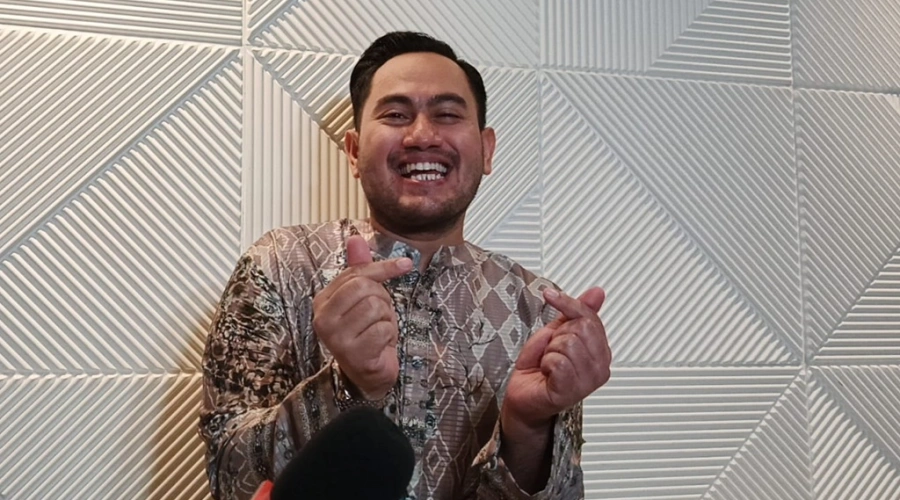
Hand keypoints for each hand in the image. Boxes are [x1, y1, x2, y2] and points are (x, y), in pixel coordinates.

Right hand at [312, 235, 411, 398]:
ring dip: (387, 318)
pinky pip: (382, 330)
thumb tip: (355, 238)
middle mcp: (323, 320)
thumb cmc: (366, 332)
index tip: (406, 265)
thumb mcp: (362, 298)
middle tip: (382, 314)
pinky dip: (389, 335)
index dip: (383, 268)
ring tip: (380, 329)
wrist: (368, 373)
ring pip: (375, 308)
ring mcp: (336, 339)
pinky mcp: (354, 355)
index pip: (355, 273)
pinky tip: (381, 344)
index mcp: (322, 301)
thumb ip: (359, 269)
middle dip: (383, 298)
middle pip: (365, 288)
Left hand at [502, 287, 610, 432]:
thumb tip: (597, 292)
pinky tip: (547, 373)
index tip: (550, 295)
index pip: (590, 317)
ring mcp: (588, 381)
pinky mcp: (572, 390)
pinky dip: (545, 363)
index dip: (568, 304)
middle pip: (580, 328)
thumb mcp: (557, 332)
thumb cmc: (538, 368)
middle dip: (557, 334)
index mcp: (600, 351)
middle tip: (551, 350)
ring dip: (550, 351)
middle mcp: (600, 366)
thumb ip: (577, 312)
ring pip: (568, 344)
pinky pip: (558, 361)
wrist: (523, 397)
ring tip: (549, 364)